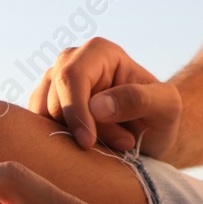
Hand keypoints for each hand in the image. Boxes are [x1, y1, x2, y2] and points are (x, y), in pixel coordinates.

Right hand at [29, 37, 181, 158]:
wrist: (150, 137)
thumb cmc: (160, 117)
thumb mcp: (166, 107)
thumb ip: (138, 100)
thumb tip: (96, 105)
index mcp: (98, 52)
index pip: (71, 77)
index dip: (76, 111)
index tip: (88, 142)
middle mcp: (70, 63)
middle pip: (54, 101)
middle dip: (79, 130)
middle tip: (118, 145)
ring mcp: (52, 86)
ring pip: (42, 118)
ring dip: (69, 140)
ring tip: (108, 147)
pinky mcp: (43, 110)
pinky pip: (36, 130)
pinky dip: (57, 145)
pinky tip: (85, 150)